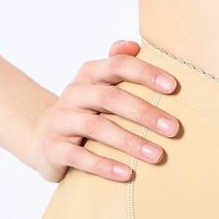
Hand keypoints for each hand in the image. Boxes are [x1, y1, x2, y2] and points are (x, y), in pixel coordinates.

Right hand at [31, 39, 180, 182]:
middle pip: (110, 98)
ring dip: (130, 142)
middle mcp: (74, 94)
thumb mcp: (100, 87)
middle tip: (174, 129)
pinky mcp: (54, 148)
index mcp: (89, 75)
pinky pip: (79, 157)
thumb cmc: (87, 112)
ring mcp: (62, 121)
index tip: (173, 87)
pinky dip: (104, 166)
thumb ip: (118, 66)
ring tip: (157, 155)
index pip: (118, 65)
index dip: (145, 73)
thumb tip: (135, 44)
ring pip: (97, 128)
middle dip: (144, 113)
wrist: (44, 139)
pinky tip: (127, 174)